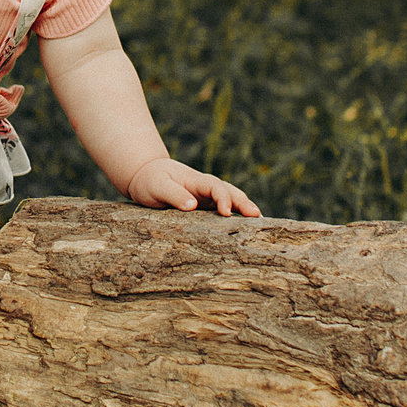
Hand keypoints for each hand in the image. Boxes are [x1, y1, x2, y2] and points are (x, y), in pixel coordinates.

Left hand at [123, 157, 260, 216]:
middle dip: (244, 203)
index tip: (226, 213)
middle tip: (257, 217)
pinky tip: (246, 228)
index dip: (223, 198)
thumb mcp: (157, 186)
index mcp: (196, 180)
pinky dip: (236, 216)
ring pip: (231, 200)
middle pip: (231, 192)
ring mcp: (207, 198)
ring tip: (260, 223)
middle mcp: (205, 188)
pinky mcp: (205, 208)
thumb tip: (192, 206)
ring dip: (245, 209)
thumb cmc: (150, 181)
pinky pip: (223, 210)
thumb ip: (173, 195)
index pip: (215, 187)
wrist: (145, 177)